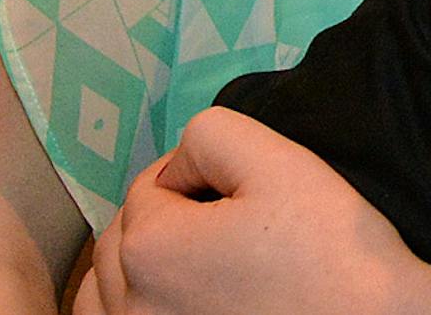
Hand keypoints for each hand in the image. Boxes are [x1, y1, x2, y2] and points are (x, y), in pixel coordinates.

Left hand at [86, 108, 410, 314]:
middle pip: (122, 235)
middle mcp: (130, 304)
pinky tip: (178, 297)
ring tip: (196, 258)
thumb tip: (182, 161)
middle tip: (231, 216)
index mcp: (150, 246)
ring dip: (135, 264)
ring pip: (102, 291)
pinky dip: (132, 306)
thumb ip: (214, 133)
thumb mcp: (281, 161)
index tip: (246, 184)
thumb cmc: (329, 248)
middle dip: (166, 213)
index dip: (198, 173)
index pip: (150, 184)